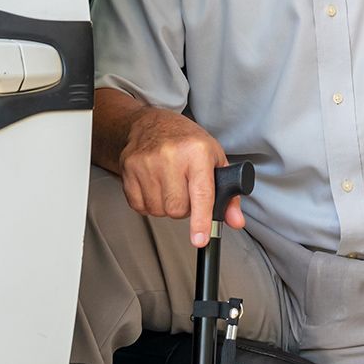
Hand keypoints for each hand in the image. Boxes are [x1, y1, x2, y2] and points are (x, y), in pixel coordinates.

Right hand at [118, 107, 243, 247]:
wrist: (151, 124)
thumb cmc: (187, 142)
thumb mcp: (215, 160)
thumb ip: (228, 194)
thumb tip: (235, 221)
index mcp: (197, 152)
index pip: (201, 193)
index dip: (201, 219)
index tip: (200, 239)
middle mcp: (170, 156)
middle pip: (177, 209)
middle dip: (184, 208)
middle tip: (185, 190)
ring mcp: (146, 163)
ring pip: (158, 210)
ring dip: (166, 206)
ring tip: (169, 185)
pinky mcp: (128, 170)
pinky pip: (139, 207)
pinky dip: (149, 203)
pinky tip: (154, 186)